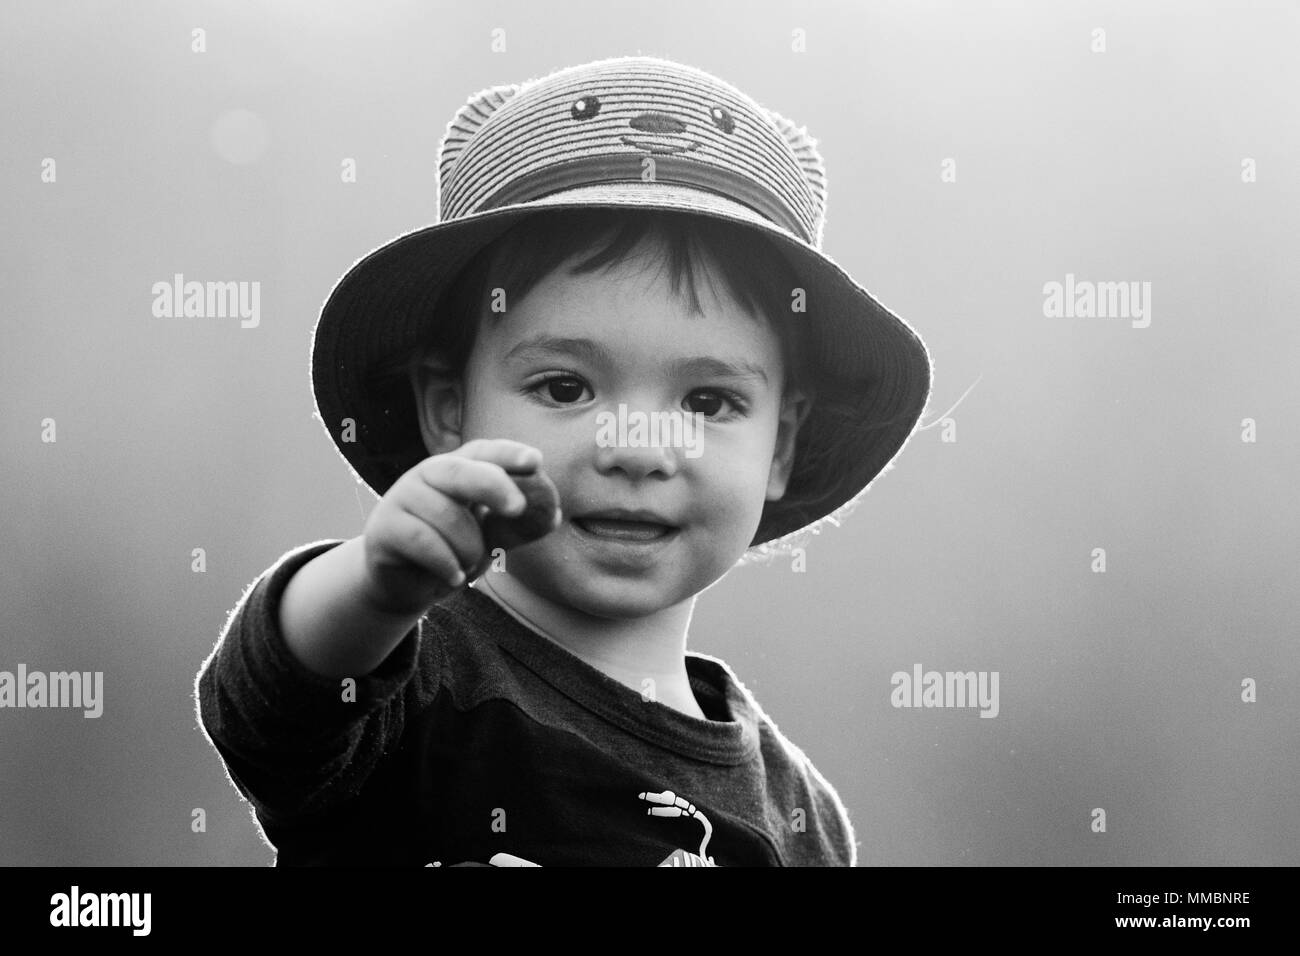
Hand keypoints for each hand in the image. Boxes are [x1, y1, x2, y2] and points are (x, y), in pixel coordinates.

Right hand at [359, 439, 558, 616]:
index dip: (508, 454)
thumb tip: (552, 515)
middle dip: (492, 485)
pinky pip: (422, 541)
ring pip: (445, 515)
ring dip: (468, 548)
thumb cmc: (452, 551)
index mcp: (457, 469)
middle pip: (459, 470)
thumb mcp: (489, 538)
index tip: (535, 462)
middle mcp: (427, 476)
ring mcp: (401, 497)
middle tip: (518, 508)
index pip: (483, 452)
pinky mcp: (384, 527)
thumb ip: (517, 527)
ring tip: (467, 566)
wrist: (405, 585)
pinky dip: (446, 563)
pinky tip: (454, 578)